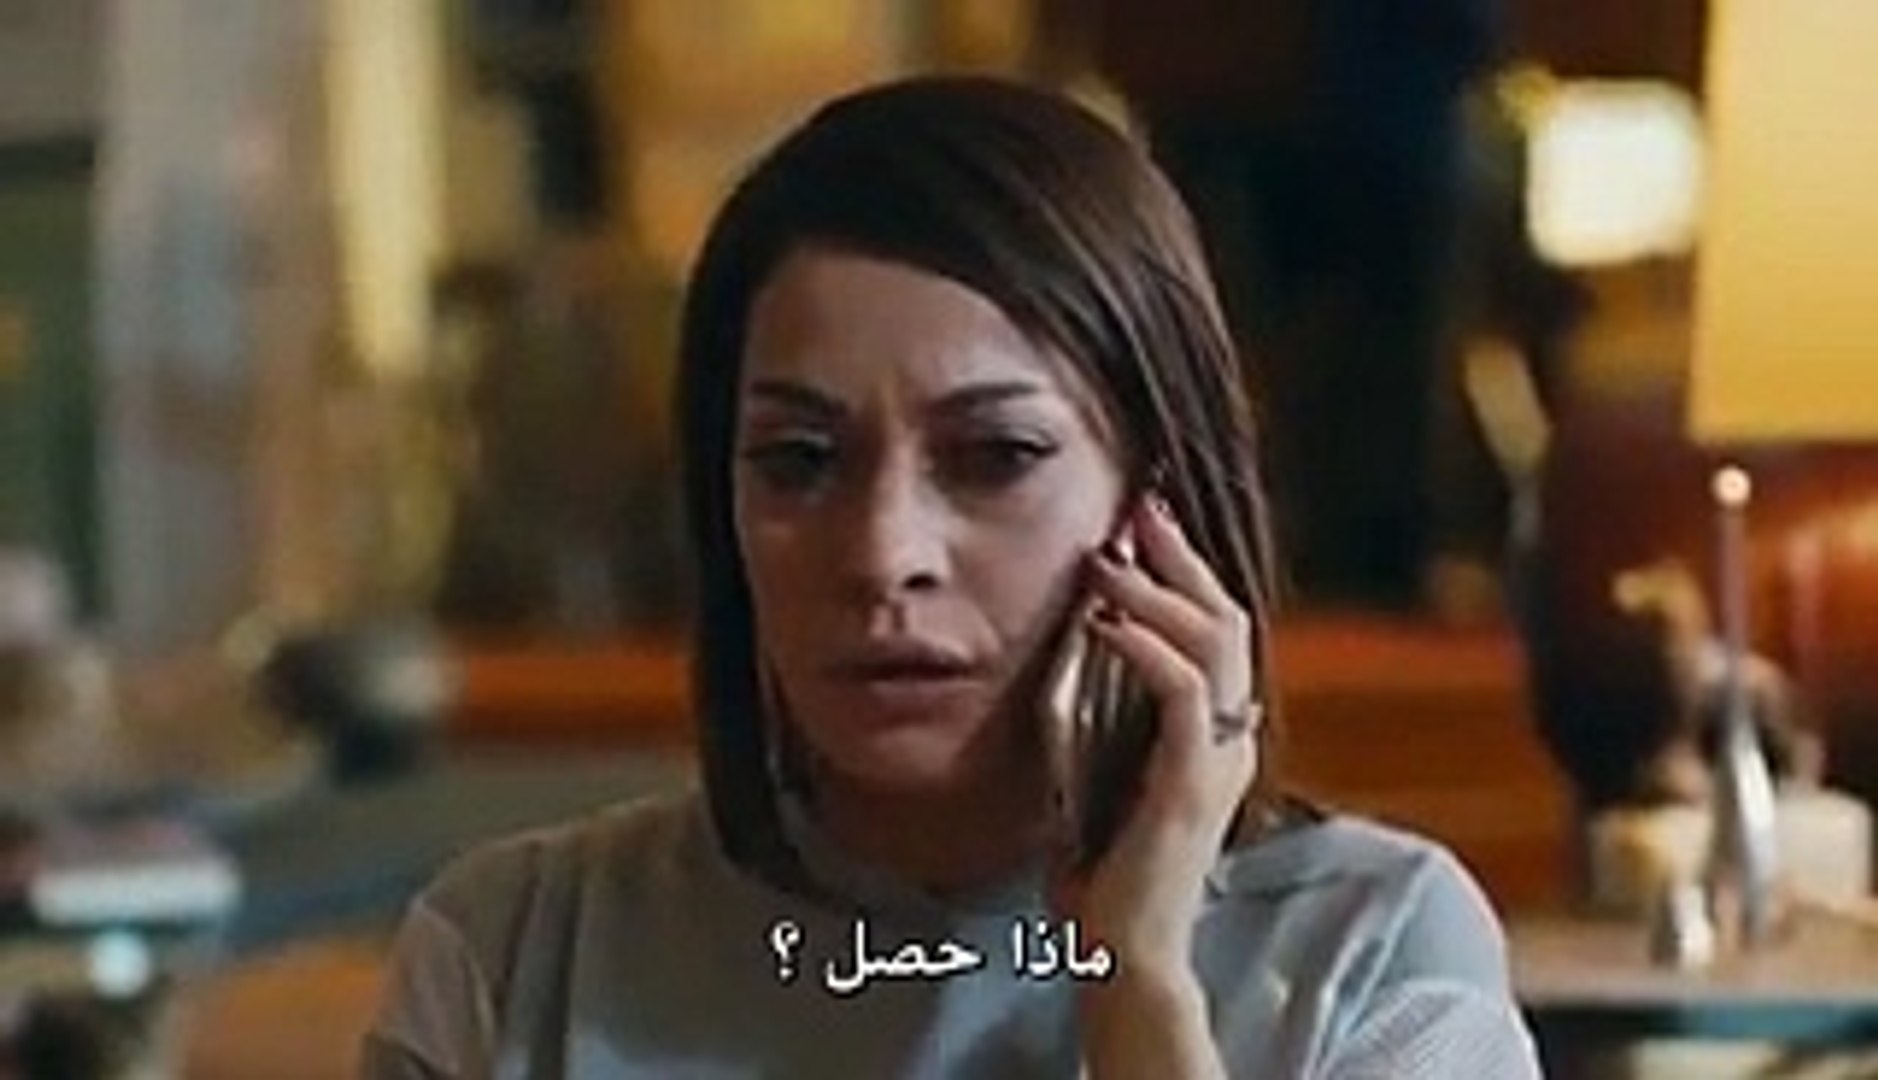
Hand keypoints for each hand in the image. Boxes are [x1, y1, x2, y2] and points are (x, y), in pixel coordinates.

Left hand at [1055, 491, 1259, 976]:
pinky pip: (1185, 693)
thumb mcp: (1098, 769)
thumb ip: (1097, 713)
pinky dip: (1147, 647)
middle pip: (1227, 617)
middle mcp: (1232, 736)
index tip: (1138, 522)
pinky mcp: (1193, 783)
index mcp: (1215, 731)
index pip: (1217, 628)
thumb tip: (1068, 644)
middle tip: (1136, 506)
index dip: (1184, 568)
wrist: (1123, 949)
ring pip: (1215, 643)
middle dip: (1180, 555)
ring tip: (1105, 560)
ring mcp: (1219, 759)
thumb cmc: (1105, 868)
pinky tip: (1103, 622)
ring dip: (1158, 590)